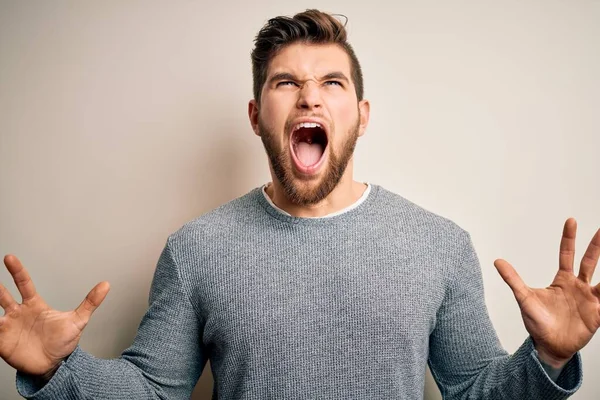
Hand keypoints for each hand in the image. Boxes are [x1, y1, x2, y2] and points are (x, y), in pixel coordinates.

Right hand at [0, 254, 109, 375]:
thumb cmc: (63, 342)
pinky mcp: (2, 341)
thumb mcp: (78, 321)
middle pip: (3, 295)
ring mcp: (8, 326)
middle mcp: (19, 313)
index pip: (24, 283)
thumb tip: (106, 285)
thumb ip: (90, 302)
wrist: (54, 365)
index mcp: (34, 305)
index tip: (10, 258)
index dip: (17, 271)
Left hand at [494, 218, 599, 367]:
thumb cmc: (537, 322)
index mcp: (562, 280)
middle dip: (596, 245)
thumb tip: (497, 261)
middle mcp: (578, 286)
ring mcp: (589, 299)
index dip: (569, 238)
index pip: (567, 254)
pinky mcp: (598, 314)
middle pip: (589, 261)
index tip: (571, 220)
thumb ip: (513, 279)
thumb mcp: (524, 298)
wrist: (548, 346)